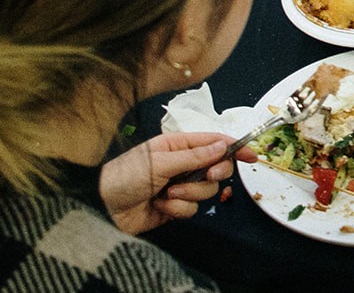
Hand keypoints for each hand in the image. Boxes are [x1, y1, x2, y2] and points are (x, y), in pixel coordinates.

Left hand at [100, 132, 250, 235]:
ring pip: (206, 191)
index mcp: (179, 145)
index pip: (214, 142)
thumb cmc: (125, 175)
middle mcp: (183, 164)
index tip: (252, 155)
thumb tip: (222, 147)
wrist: (102, 207)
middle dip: (212, 174)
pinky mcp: (175, 208)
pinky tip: (159, 206)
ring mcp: (180, 186)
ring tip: (167, 194)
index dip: (235, 147)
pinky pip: (192, 210)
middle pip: (217, 168)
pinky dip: (177, 209)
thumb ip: (194, 156)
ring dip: (188, 194)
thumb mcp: (160, 161)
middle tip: (206, 175)